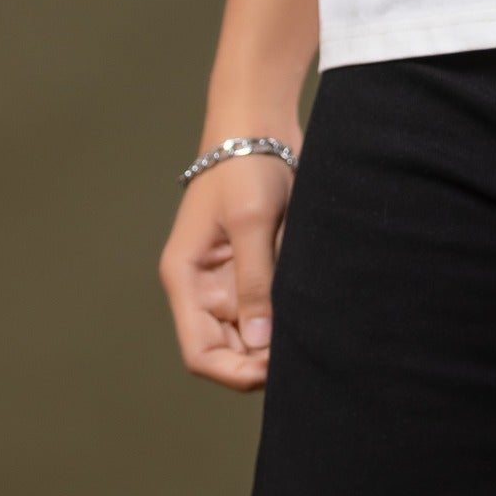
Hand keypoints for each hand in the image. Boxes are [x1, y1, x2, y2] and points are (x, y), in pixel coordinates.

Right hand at [158, 154, 295, 391]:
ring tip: (309, 325)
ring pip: (251, 332)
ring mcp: (229, 278)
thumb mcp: (251, 223)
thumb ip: (255, 283)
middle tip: (303, 352)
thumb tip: (260, 345)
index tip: (274, 369)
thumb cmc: (246, 165)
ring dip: (276, 335)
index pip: (200, 353)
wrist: (260, 124)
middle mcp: (203, 287)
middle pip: (227, 349)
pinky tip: (309, 306)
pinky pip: (268, 304)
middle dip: (260, 359)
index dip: (234, 371)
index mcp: (186, 280)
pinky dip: (286, 311)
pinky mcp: (254, 265)